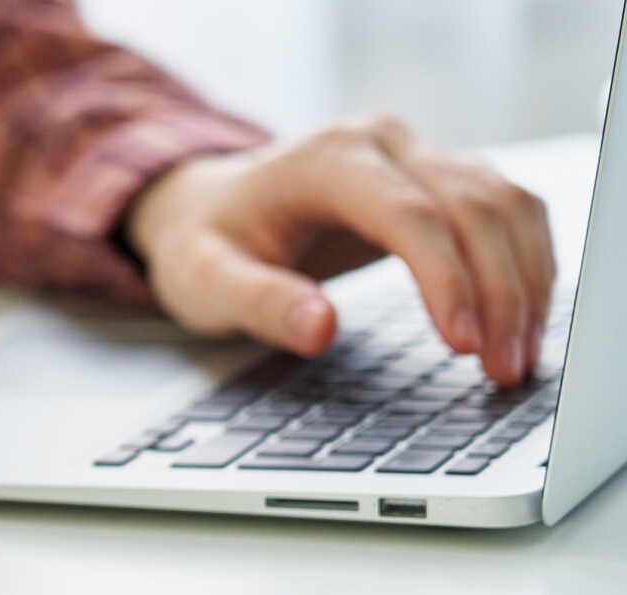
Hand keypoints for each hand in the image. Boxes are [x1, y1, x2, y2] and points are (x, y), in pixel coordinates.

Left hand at [125, 114, 553, 385]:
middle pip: (472, 206)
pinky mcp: (439, 176)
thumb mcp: (204, 280)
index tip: (463, 344)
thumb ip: (257, 302)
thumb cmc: (204, 244)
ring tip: (519, 356)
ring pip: (504, 203)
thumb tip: (319, 328)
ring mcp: (415, 153)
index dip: (446, 277)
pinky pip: (507, 210)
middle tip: (503, 369)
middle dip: (500, 291)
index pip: (407, 212)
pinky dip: (527, 263)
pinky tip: (524, 319)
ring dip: (527, 280)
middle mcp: (378, 142)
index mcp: (322, 159)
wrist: (207, 207)